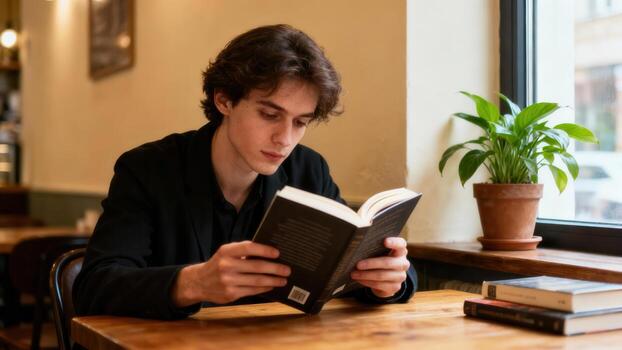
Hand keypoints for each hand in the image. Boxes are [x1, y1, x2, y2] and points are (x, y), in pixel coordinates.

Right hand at [171, 241, 290, 306]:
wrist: (199, 282)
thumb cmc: (219, 264)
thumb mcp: (226, 253)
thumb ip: (243, 251)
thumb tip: (268, 253)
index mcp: (226, 251)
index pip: (248, 248)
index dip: (264, 250)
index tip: (277, 253)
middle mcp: (226, 265)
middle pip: (256, 266)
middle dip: (274, 268)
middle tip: (286, 269)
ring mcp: (228, 281)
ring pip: (256, 280)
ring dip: (273, 280)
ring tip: (283, 279)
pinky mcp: (230, 294)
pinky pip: (252, 290)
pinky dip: (264, 288)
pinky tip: (271, 286)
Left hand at [350, 237, 409, 297]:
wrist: (386, 279)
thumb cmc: (380, 259)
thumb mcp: (380, 252)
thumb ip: (375, 247)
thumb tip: (356, 247)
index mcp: (400, 250)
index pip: (400, 244)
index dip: (394, 242)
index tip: (384, 241)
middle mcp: (403, 263)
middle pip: (387, 262)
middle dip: (371, 263)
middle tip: (357, 264)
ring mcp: (400, 276)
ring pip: (382, 275)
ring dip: (365, 275)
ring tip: (354, 274)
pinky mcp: (395, 287)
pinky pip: (379, 284)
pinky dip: (367, 282)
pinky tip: (359, 279)